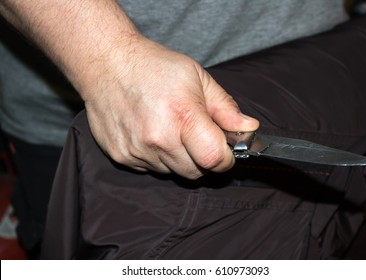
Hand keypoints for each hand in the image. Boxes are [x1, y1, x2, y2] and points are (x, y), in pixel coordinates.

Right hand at [83, 35, 258, 178]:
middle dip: (203, 159)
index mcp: (183, 116)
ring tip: (170, 129)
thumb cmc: (154, 66)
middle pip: (195, 172)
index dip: (226, 159)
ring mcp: (137, 150)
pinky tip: (150, 133)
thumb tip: (249, 128)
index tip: (225, 151)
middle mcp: (159, 139)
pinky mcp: (121, 156)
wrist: (107, 63)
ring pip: (172, 172)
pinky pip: (150, 168)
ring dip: (179, 158)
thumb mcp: (197, 77)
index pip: (215, 159)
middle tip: (197, 136)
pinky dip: (157, 157)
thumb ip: (225, 108)